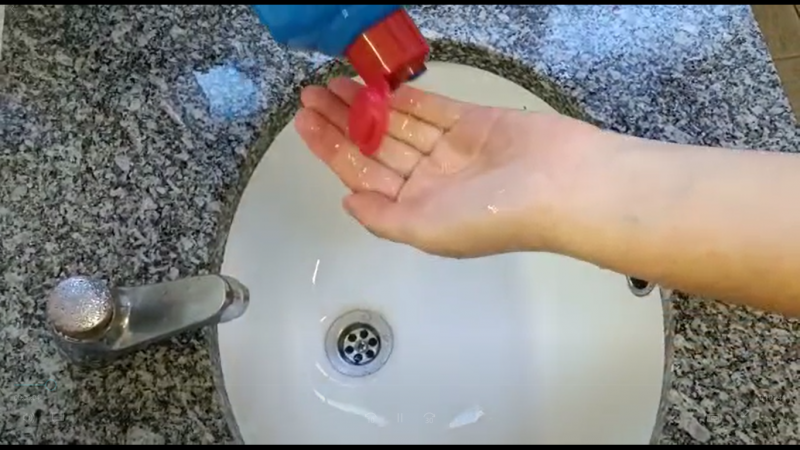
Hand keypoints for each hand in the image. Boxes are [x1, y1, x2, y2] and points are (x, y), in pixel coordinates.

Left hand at [294, 77, 604, 257]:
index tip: (305, 125)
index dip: (332, 150)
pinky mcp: (473, 123)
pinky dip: (404, 97)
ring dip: (366, 105)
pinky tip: (375, 86)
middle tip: (310, 97)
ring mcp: (452, 150)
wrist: (561, 186)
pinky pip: (431, 108)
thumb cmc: (493, 216)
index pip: (363, 175)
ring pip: (398, 124)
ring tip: (332, 86)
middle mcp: (431, 180)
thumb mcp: (426, 231)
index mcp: (418, 210)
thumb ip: (383, 218)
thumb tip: (348, 201)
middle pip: (375, 146)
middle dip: (341, 123)